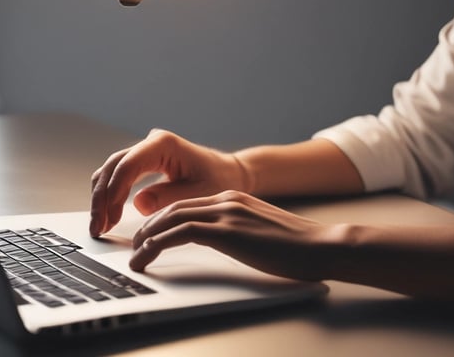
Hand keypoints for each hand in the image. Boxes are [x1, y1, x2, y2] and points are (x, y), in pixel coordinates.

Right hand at [90, 129, 249, 236]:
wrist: (228, 172)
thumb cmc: (218, 179)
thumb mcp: (198, 193)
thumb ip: (168, 198)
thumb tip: (138, 204)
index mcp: (164, 144)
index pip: (128, 165)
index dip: (114, 192)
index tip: (109, 218)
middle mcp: (151, 143)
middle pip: (114, 167)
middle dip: (102, 198)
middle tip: (97, 227)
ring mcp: (145, 151)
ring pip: (111, 170)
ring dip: (102, 197)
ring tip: (100, 226)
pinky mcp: (144, 162)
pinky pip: (119, 176)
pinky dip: (110, 195)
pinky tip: (108, 215)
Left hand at [129, 190, 335, 280]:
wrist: (320, 245)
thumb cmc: (296, 246)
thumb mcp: (259, 231)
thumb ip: (238, 230)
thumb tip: (222, 242)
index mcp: (232, 198)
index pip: (186, 204)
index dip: (162, 219)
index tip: (148, 234)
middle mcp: (225, 200)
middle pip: (173, 208)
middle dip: (148, 227)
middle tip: (134, 245)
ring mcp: (226, 213)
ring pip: (172, 218)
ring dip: (147, 238)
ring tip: (135, 256)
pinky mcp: (227, 232)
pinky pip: (182, 233)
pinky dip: (158, 244)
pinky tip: (148, 256)